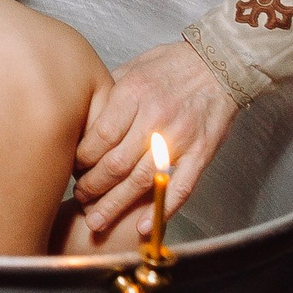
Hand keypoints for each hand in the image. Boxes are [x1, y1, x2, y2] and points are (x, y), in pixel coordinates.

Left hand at [72, 41, 239, 237]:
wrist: (218, 64)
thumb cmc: (171, 65)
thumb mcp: (132, 68)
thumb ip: (108, 96)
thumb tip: (81, 121)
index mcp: (134, 94)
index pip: (99, 137)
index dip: (82, 159)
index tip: (74, 167)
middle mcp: (155, 118)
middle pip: (116, 164)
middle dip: (93, 187)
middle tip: (80, 197)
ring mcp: (180, 138)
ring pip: (142, 181)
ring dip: (116, 205)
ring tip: (97, 219)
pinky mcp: (201, 153)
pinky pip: (180, 188)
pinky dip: (160, 210)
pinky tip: (142, 228)